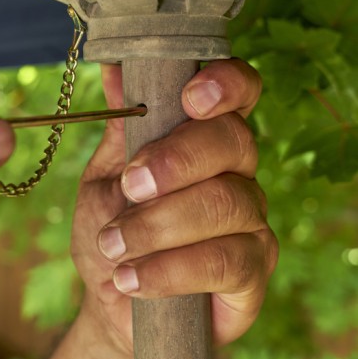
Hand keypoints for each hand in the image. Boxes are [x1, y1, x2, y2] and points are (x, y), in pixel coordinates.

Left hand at [41, 59, 277, 358]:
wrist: (115, 289)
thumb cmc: (114, 224)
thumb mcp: (106, 173)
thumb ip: (121, 127)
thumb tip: (114, 69)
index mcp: (203, 136)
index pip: (238, 92)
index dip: (226, 84)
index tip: (190, 99)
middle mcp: (236, 170)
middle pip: (234, 140)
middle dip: (177, 160)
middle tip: (131, 185)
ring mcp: (250, 219)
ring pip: (226, 201)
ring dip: (159, 223)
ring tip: (113, 244)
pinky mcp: (252, 269)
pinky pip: (223, 261)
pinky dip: (168, 269)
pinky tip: (130, 278)